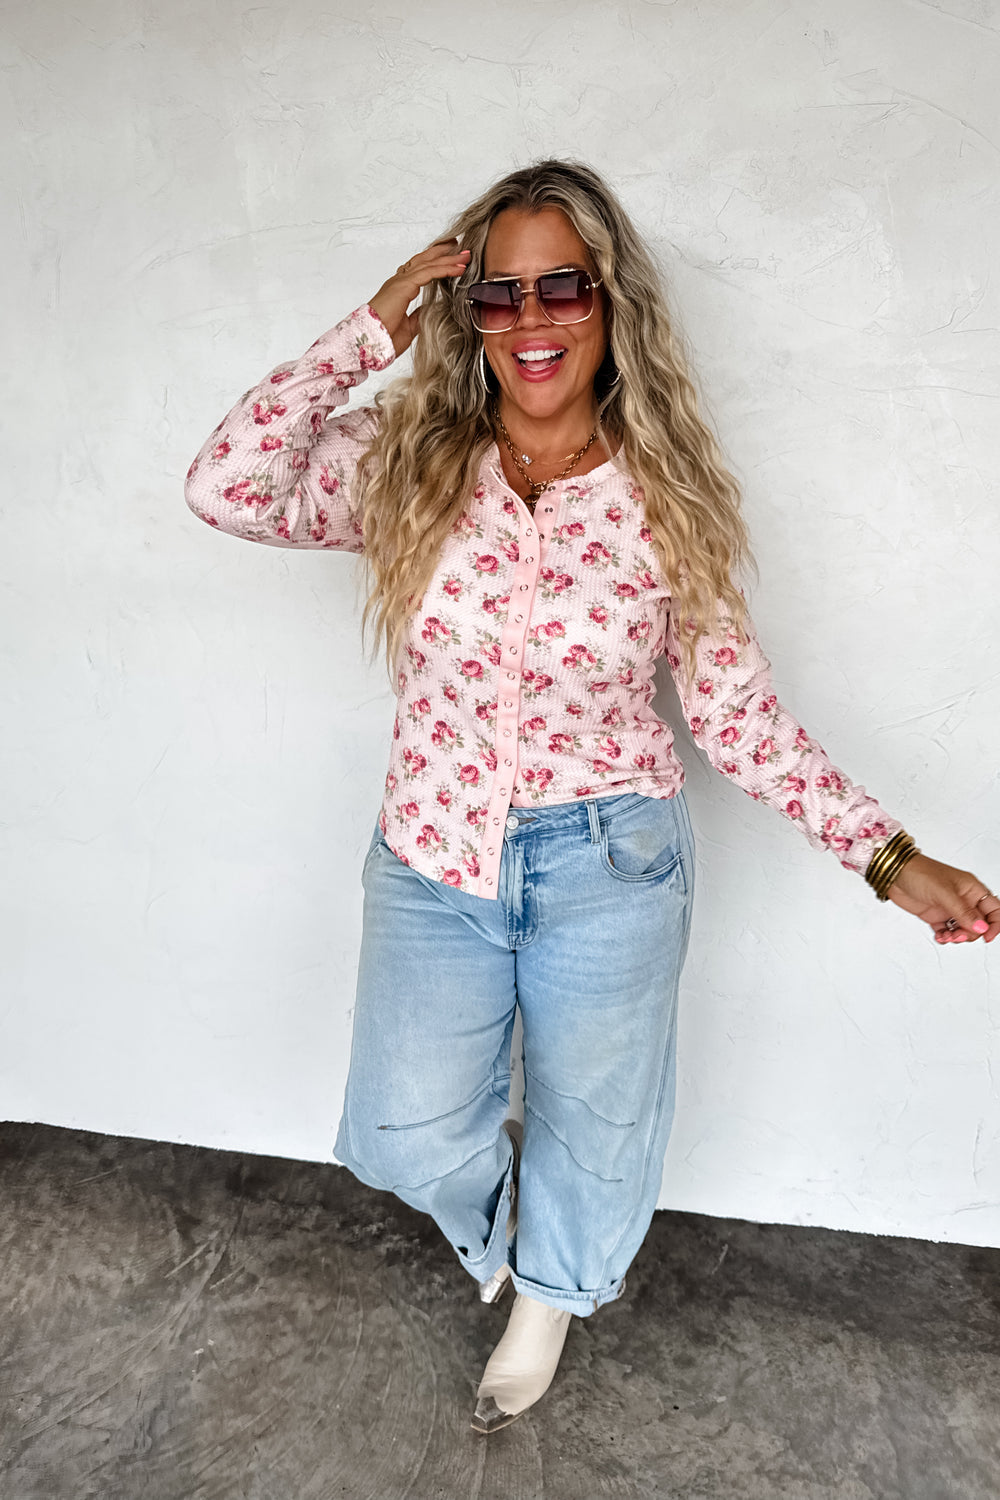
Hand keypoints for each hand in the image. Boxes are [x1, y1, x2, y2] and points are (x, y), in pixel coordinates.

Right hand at [369, 238, 471, 356]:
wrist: (372, 342)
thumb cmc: (385, 337)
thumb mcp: (410, 326)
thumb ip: (420, 316)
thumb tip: (431, 311)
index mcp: (399, 289)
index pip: (420, 269)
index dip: (435, 261)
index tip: (451, 257)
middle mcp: (399, 281)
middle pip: (424, 260)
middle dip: (443, 252)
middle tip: (460, 246)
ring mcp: (400, 282)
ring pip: (429, 263)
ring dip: (449, 258)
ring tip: (466, 255)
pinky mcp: (404, 286)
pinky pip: (429, 272)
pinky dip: (445, 269)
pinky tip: (458, 268)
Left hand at [885, 852, 998, 944]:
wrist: (894, 873)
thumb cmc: (920, 873)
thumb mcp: (944, 892)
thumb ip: (963, 911)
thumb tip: (981, 927)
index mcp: (972, 889)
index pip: (994, 910)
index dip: (995, 924)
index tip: (986, 936)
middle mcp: (963, 900)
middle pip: (979, 924)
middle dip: (971, 933)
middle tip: (957, 935)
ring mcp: (949, 908)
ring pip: (963, 930)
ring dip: (957, 937)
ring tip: (946, 936)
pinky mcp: (935, 916)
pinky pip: (947, 932)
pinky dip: (945, 937)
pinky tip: (940, 937)